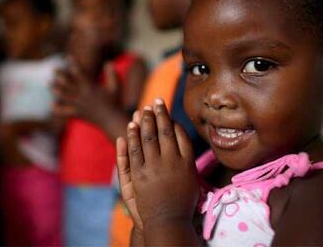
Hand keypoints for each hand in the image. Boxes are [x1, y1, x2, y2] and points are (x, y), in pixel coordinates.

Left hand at [53, 59, 119, 123]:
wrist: (112, 120)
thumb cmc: (115, 103)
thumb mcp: (115, 87)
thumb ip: (111, 74)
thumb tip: (109, 62)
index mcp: (90, 87)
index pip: (79, 72)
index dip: (73, 64)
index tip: (68, 57)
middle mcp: (82, 94)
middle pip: (67, 83)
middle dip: (60, 75)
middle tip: (54, 70)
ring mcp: (78, 105)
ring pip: (63, 95)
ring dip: (56, 89)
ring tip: (49, 84)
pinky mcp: (77, 114)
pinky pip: (64, 112)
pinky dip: (58, 109)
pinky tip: (52, 105)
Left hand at [121, 99, 199, 228]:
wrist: (168, 221)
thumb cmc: (182, 200)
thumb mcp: (191, 178)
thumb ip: (186, 156)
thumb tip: (178, 135)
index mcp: (186, 162)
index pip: (178, 134)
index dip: (170, 119)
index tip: (165, 108)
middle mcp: (171, 162)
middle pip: (164, 132)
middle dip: (158, 114)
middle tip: (155, 100)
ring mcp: (155, 168)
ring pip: (149, 139)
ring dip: (145, 122)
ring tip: (142, 110)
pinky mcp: (140, 175)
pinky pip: (135, 151)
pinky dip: (133, 137)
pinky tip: (131, 126)